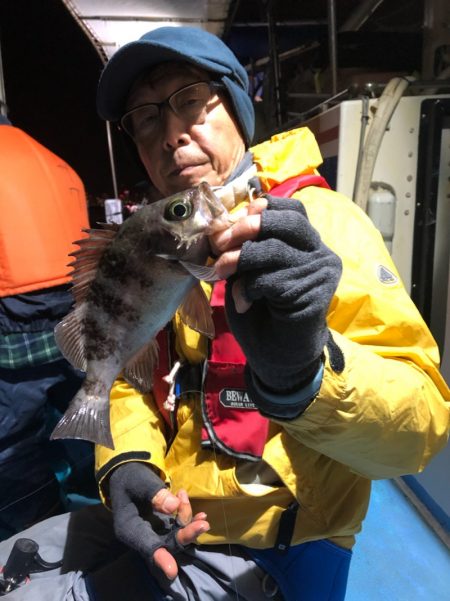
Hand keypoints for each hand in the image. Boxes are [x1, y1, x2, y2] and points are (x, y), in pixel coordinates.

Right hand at [109, 462, 208, 579]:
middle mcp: (142, 535)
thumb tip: (174, 507)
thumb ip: (155, 493)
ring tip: (203, 516)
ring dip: (190, 526)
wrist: (128, 473)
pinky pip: (178, 528)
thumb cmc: (130, 477)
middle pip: (166, 543)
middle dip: (186, 535)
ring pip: (175, 536)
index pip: (146, 546)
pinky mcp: (163, 524)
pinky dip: (189, 521)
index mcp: (129, 529)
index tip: (172, 571)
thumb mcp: (139, 481)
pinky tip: (201, 515)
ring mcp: (154, 531)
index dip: (160, 557)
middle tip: (203, 524)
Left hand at [211, 196, 341, 415]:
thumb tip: (223, 224)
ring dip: (239, 259)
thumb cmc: (260, 309)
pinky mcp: (317, 295)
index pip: (292, 208)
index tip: (232, 223)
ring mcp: (322, 272)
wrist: (276, 355)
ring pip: (275, 250)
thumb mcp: (247, 269)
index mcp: (305, 241)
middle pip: (288, 222)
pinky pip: (273, 280)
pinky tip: (244, 303)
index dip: (261, 209)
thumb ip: (244, 246)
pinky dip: (248, 289)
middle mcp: (320, 252)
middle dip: (247, 227)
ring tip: (221, 272)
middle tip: (220, 243)